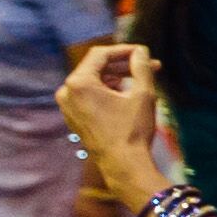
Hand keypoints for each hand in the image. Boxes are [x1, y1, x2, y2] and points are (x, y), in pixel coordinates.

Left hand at [57, 40, 162, 187]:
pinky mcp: (73, 117)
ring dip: (117, 78)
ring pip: (93, 82)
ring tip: (141, 81)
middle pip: (96, 68)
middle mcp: (67, 92)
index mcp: (79, 83)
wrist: (123, 165)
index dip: (124, 50)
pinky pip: (89, 96)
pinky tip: (127, 94)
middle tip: (149, 66)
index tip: (144, 52)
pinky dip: (107, 92)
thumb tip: (141, 51)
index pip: (101, 54)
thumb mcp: (142, 94)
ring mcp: (67, 106)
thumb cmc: (132, 129)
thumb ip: (141, 67)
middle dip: (123, 66)